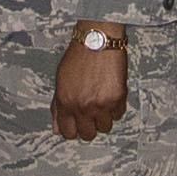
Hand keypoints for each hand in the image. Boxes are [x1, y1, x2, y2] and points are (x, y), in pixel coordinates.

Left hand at [53, 27, 128, 142]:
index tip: (78, 123)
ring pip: (105, 127)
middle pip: (88, 135)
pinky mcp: (117, 99)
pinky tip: (111, 93)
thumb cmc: (78, 58)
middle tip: (92, 113)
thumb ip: (58, 107)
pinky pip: (118, 114)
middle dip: (90, 126)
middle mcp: (82, 106)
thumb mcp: (61, 81)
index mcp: (65, 103)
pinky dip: (116, 107)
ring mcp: (100, 104)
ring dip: (104, 117)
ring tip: (102, 101)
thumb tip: (57, 130)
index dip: (74, 129)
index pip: (67, 133)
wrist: (97, 41)